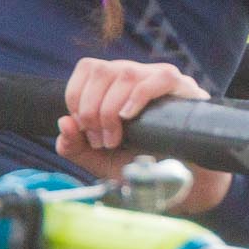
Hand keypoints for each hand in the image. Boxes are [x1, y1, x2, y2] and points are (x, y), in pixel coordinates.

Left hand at [55, 58, 230, 214]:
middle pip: (102, 70)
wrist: (182, 180)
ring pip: (126, 74)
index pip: (88, 68)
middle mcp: (136, 74)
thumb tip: (64, 123)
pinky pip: (159, 79)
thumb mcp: (99, 160)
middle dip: (91, 110)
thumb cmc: (140, 164)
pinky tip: (129, 119)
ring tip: (116, 139)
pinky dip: (138, 98)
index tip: (84, 129)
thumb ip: (76, 146)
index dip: (77, 98)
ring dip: (110, 110)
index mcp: (114, 83)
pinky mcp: (185, 88)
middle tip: (101, 141)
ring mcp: (161, 78)